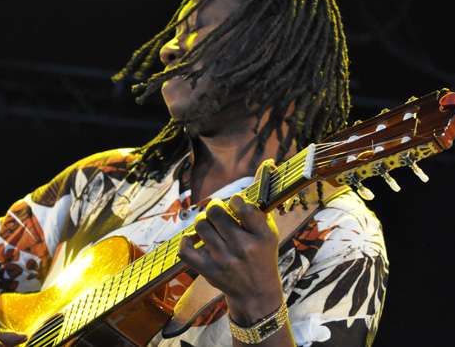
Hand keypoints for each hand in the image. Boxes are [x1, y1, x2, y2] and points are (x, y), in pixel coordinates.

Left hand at [179, 160, 283, 324]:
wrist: (255, 292)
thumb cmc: (262, 253)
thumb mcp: (268, 228)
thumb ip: (261, 198)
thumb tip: (267, 162)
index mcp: (262, 235)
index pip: (242, 206)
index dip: (234, 200)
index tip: (234, 204)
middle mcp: (244, 248)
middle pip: (215, 212)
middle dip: (215, 209)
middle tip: (218, 214)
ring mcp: (224, 261)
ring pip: (201, 226)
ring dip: (203, 222)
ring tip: (210, 227)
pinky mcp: (208, 271)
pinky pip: (185, 248)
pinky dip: (187, 240)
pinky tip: (195, 239)